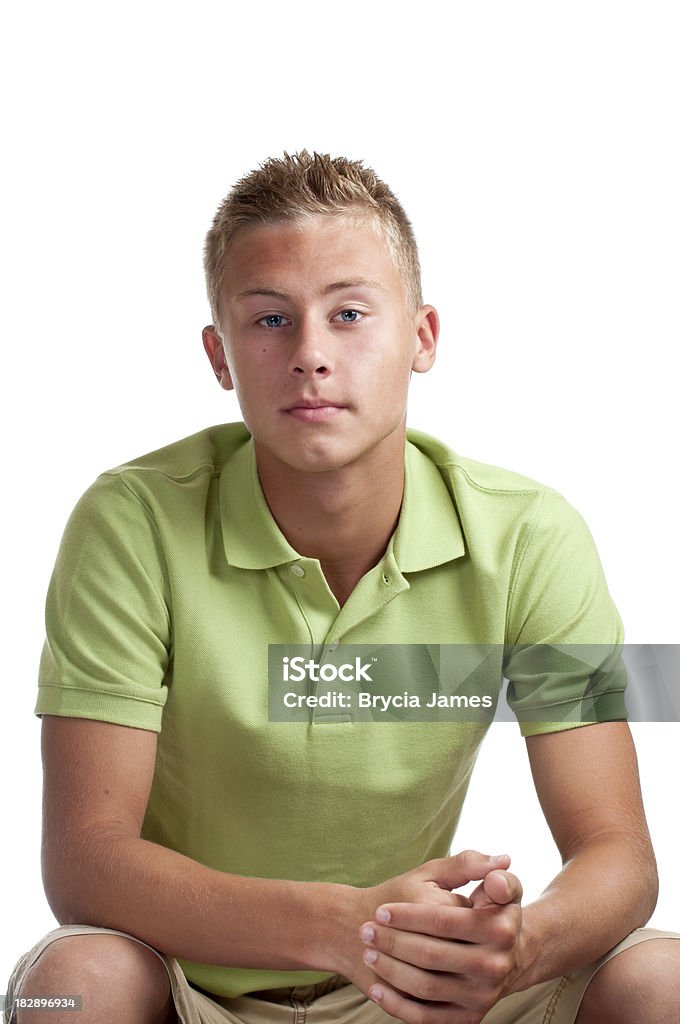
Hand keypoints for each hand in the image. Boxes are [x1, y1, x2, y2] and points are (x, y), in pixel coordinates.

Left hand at [358, 851, 522, 1023]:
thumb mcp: (484, 880)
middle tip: (366, 930)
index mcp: (499, 929)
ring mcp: (482, 995)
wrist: (500, 954)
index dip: (408, 916)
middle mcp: (495, 966)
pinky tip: (375, 986)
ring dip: (389, 969)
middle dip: (392, 941)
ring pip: (425, 987)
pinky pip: (426, 1017)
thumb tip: (499, 861)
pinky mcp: (468, 1018)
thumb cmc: (484, 908)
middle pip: (430, 955)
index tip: (381, 911)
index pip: (444, 921)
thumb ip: (479, 866)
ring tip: (369, 951)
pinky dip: (396, 1004)